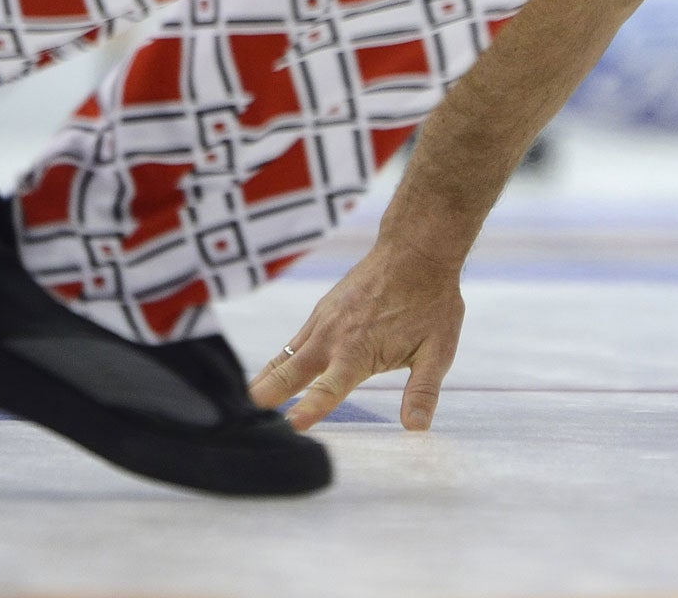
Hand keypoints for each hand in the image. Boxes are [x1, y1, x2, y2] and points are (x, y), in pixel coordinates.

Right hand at [248, 238, 465, 431]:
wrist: (416, 249)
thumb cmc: (431, 301)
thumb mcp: (438, 348)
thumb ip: (423, 390)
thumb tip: (416, 429)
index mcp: (358, 353)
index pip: (328, 390)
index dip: (308, 409)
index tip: (288, 428)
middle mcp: (331, 339)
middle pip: (286, 376)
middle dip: (263, 400)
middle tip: (242, 425)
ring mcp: (321, 323)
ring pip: (281, 360)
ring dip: (261, 384)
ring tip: (239, 411)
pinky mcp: (319, 313)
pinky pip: (291, 344)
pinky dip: (274, 365)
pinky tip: (263, 381)